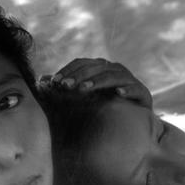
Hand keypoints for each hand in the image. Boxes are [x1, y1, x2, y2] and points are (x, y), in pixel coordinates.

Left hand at [38, 58, 152, 107]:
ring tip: (83, 89)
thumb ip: (65, 87)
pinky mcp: (143, 94)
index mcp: (100, 68)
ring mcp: (130, 80)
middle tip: (65, 86)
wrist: (133, 121)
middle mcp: (115, 69)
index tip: (54, 82)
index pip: (82, 63)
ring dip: (97, 81)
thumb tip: (41, 80)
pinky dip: (128, 89)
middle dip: (79, 75)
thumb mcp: (81, 97)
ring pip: (113, 75)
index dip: (67, 70)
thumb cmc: (103, 106)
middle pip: (96, 67)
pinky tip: (118, 94)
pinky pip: (136, 88)